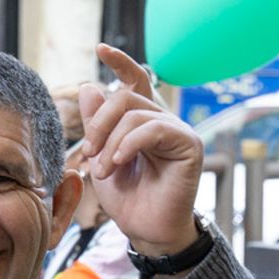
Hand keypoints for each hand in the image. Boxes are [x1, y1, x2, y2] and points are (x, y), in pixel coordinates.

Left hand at [78, 44, 203, 255]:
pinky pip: (153, 129)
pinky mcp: (189, 145)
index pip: (135, 80)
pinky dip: (129, 144)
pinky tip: (118, 163)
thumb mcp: (101, 158)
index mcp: (142, 121)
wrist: (147, 230)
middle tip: (88, 153)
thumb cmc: (127, 199)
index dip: (120, 62)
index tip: (100, 48)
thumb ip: (96, 125)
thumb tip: (89, 86)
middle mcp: (162, 120)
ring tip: (102, 170)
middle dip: (99, 123)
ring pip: (135, 114)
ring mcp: (178, 130)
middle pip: (125, 97)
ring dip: (110, 142)